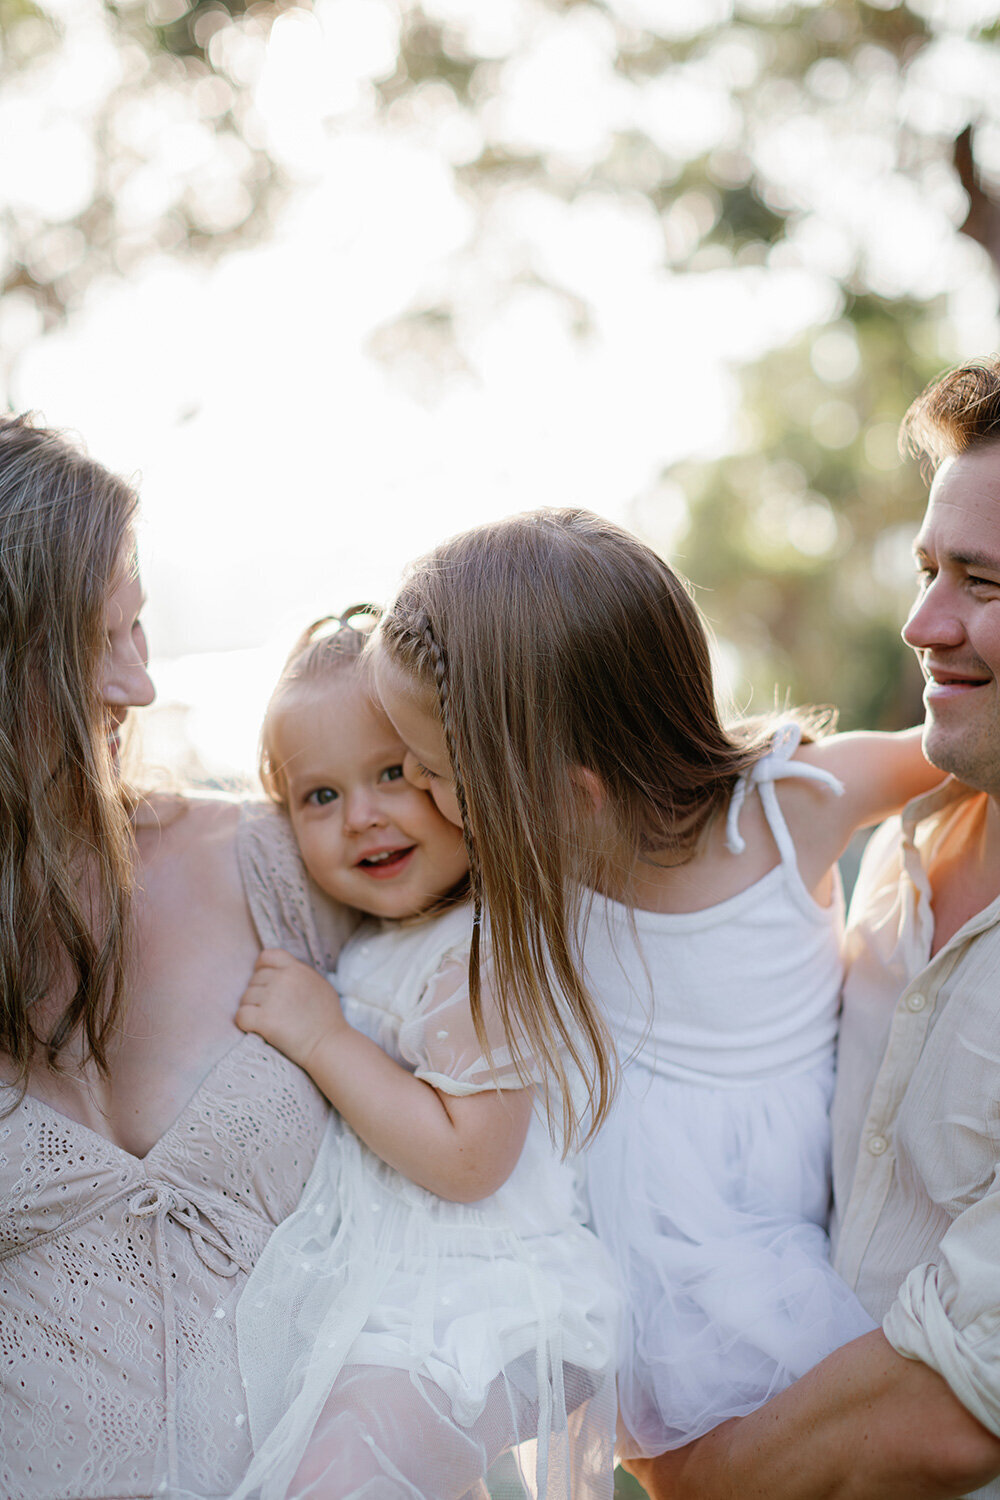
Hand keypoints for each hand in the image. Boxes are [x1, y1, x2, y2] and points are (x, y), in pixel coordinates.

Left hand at [236, 948, 345, 1068]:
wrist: (329, 1043)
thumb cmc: (327, 1018)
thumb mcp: (319, 984)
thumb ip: (299, 974)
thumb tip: (282, 972)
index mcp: (296, 968)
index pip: (267, 956)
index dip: (260, 967)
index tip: (263, 981)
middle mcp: (283, 979)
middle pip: (254, 980)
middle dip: (258, 994)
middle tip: (271, 1010)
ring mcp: (272, 998)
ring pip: (245, 998)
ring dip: (251, 1009)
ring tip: (267, 1021)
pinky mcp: (264, 1019)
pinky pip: (241, 1015)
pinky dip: (245, 1023)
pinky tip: (256, 1028)